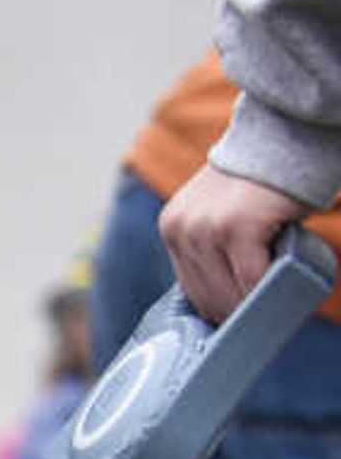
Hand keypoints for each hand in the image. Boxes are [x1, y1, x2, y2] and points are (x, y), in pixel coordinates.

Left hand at [161, 162, 318, 325]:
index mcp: (172, 229)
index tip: (240, 324)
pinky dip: (267, 291)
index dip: (217, 310)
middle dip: (236, 313)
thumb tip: (225, 303)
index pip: (190, 288)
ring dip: (252, 306)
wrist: (286, 135)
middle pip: (207, 296)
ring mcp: (206, 229)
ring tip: (273, 309)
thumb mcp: (223, 215)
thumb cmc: (264, 181)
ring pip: (229, 292)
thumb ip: (216, 250)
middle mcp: (181, 230)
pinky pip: (252, 279)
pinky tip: (282, 295)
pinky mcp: (238, 228)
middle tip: (263, 321)